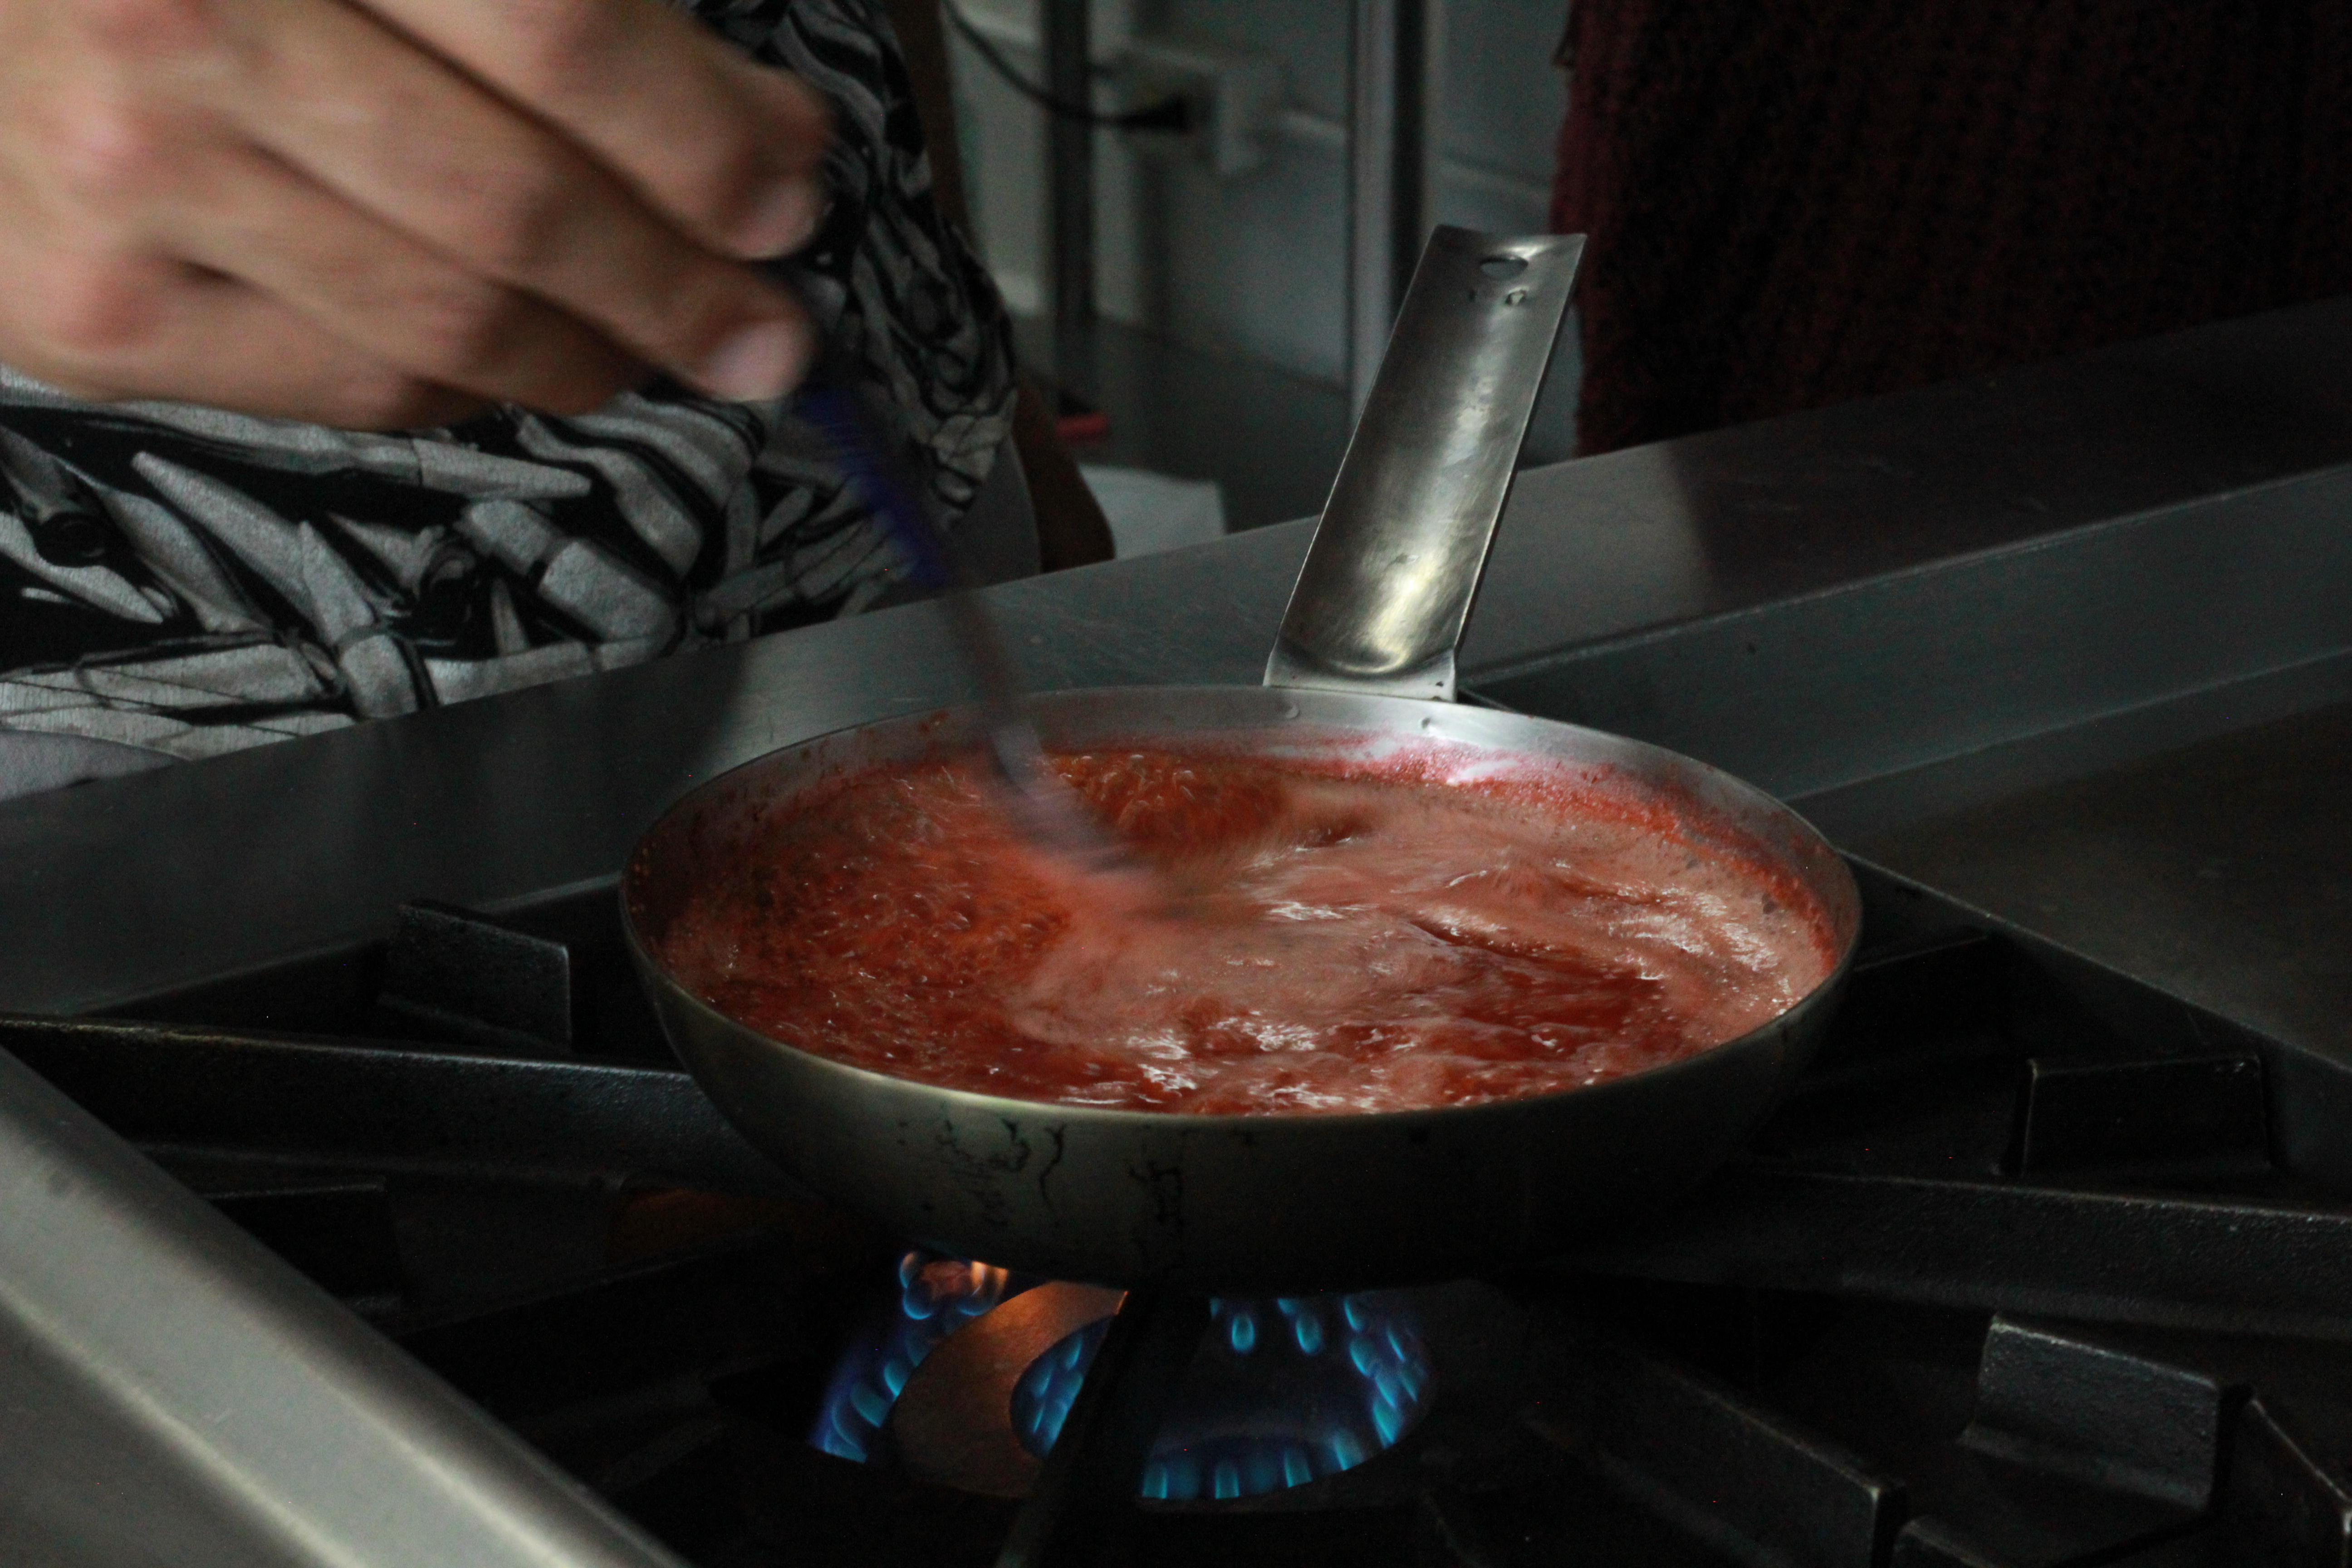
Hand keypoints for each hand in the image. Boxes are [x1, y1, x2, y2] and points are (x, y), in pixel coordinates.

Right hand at [0, 0, 827, 426]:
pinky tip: (525, 359)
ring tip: (666, 347)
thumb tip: (758, 135)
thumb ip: (553, 5)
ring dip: (597, 353)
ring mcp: (124, 185)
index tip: (788, 190)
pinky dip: (472, 391)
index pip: (556, 30)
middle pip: (511, 205)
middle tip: (766, 325)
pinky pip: (354, 391)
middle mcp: (181, 31)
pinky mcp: (93, 317)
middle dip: (677, 282)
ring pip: (447, 324)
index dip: (700, 131)